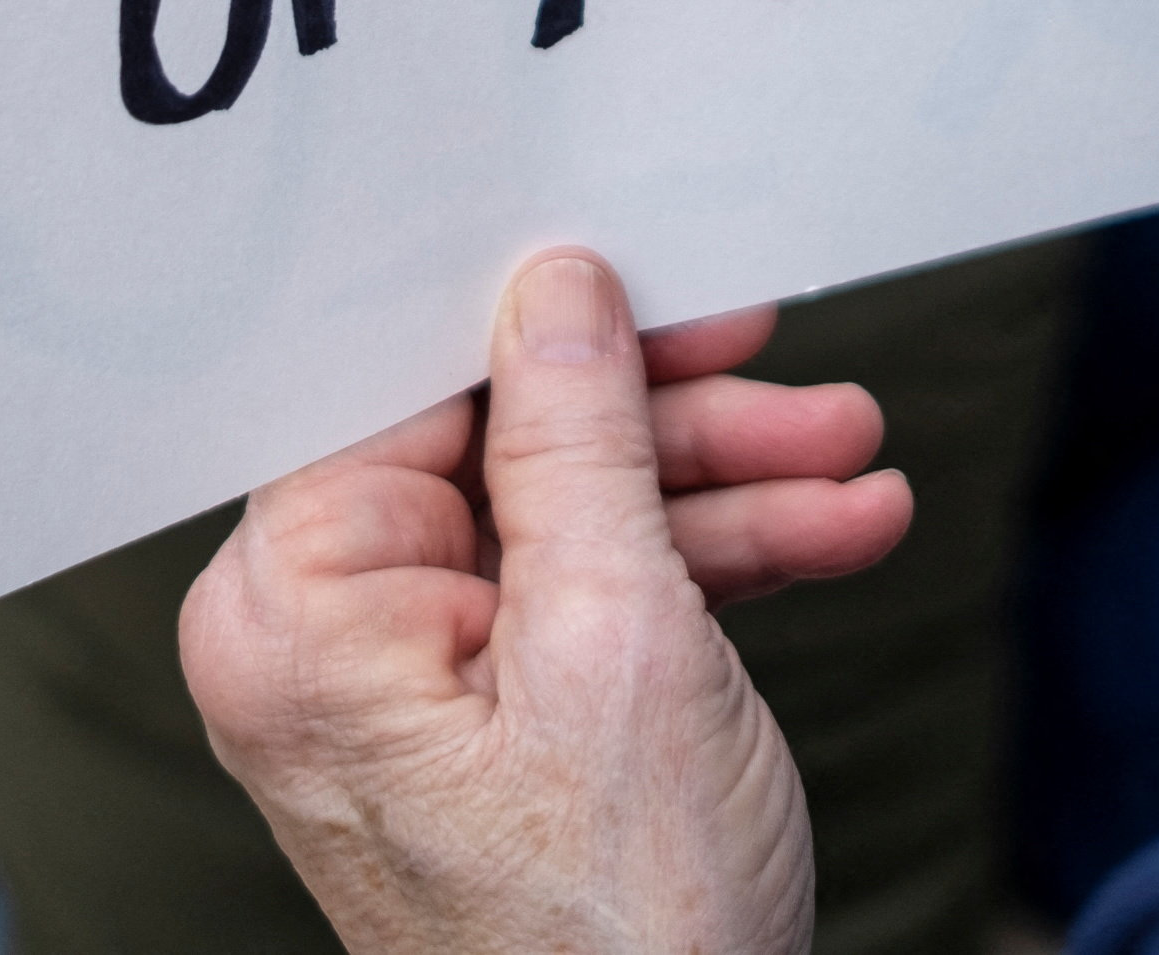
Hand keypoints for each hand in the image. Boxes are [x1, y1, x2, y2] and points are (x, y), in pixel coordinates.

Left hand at [181, 250, 914, 954]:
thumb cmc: (616, 926)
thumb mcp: (620, 635)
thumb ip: (578, 438)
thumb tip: (552, 284)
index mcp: (297, 609)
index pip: (408, 392)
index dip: (542, 321)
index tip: (660, 270)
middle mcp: (324, 643)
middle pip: (508, 451)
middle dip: (675, 422)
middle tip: (803, 382)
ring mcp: (406, 695)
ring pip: (575, 524)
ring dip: (726, 492)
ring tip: (861, 468)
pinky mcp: (490, 735)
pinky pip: (594, 605)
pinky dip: (712, 575)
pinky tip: (834, 534)